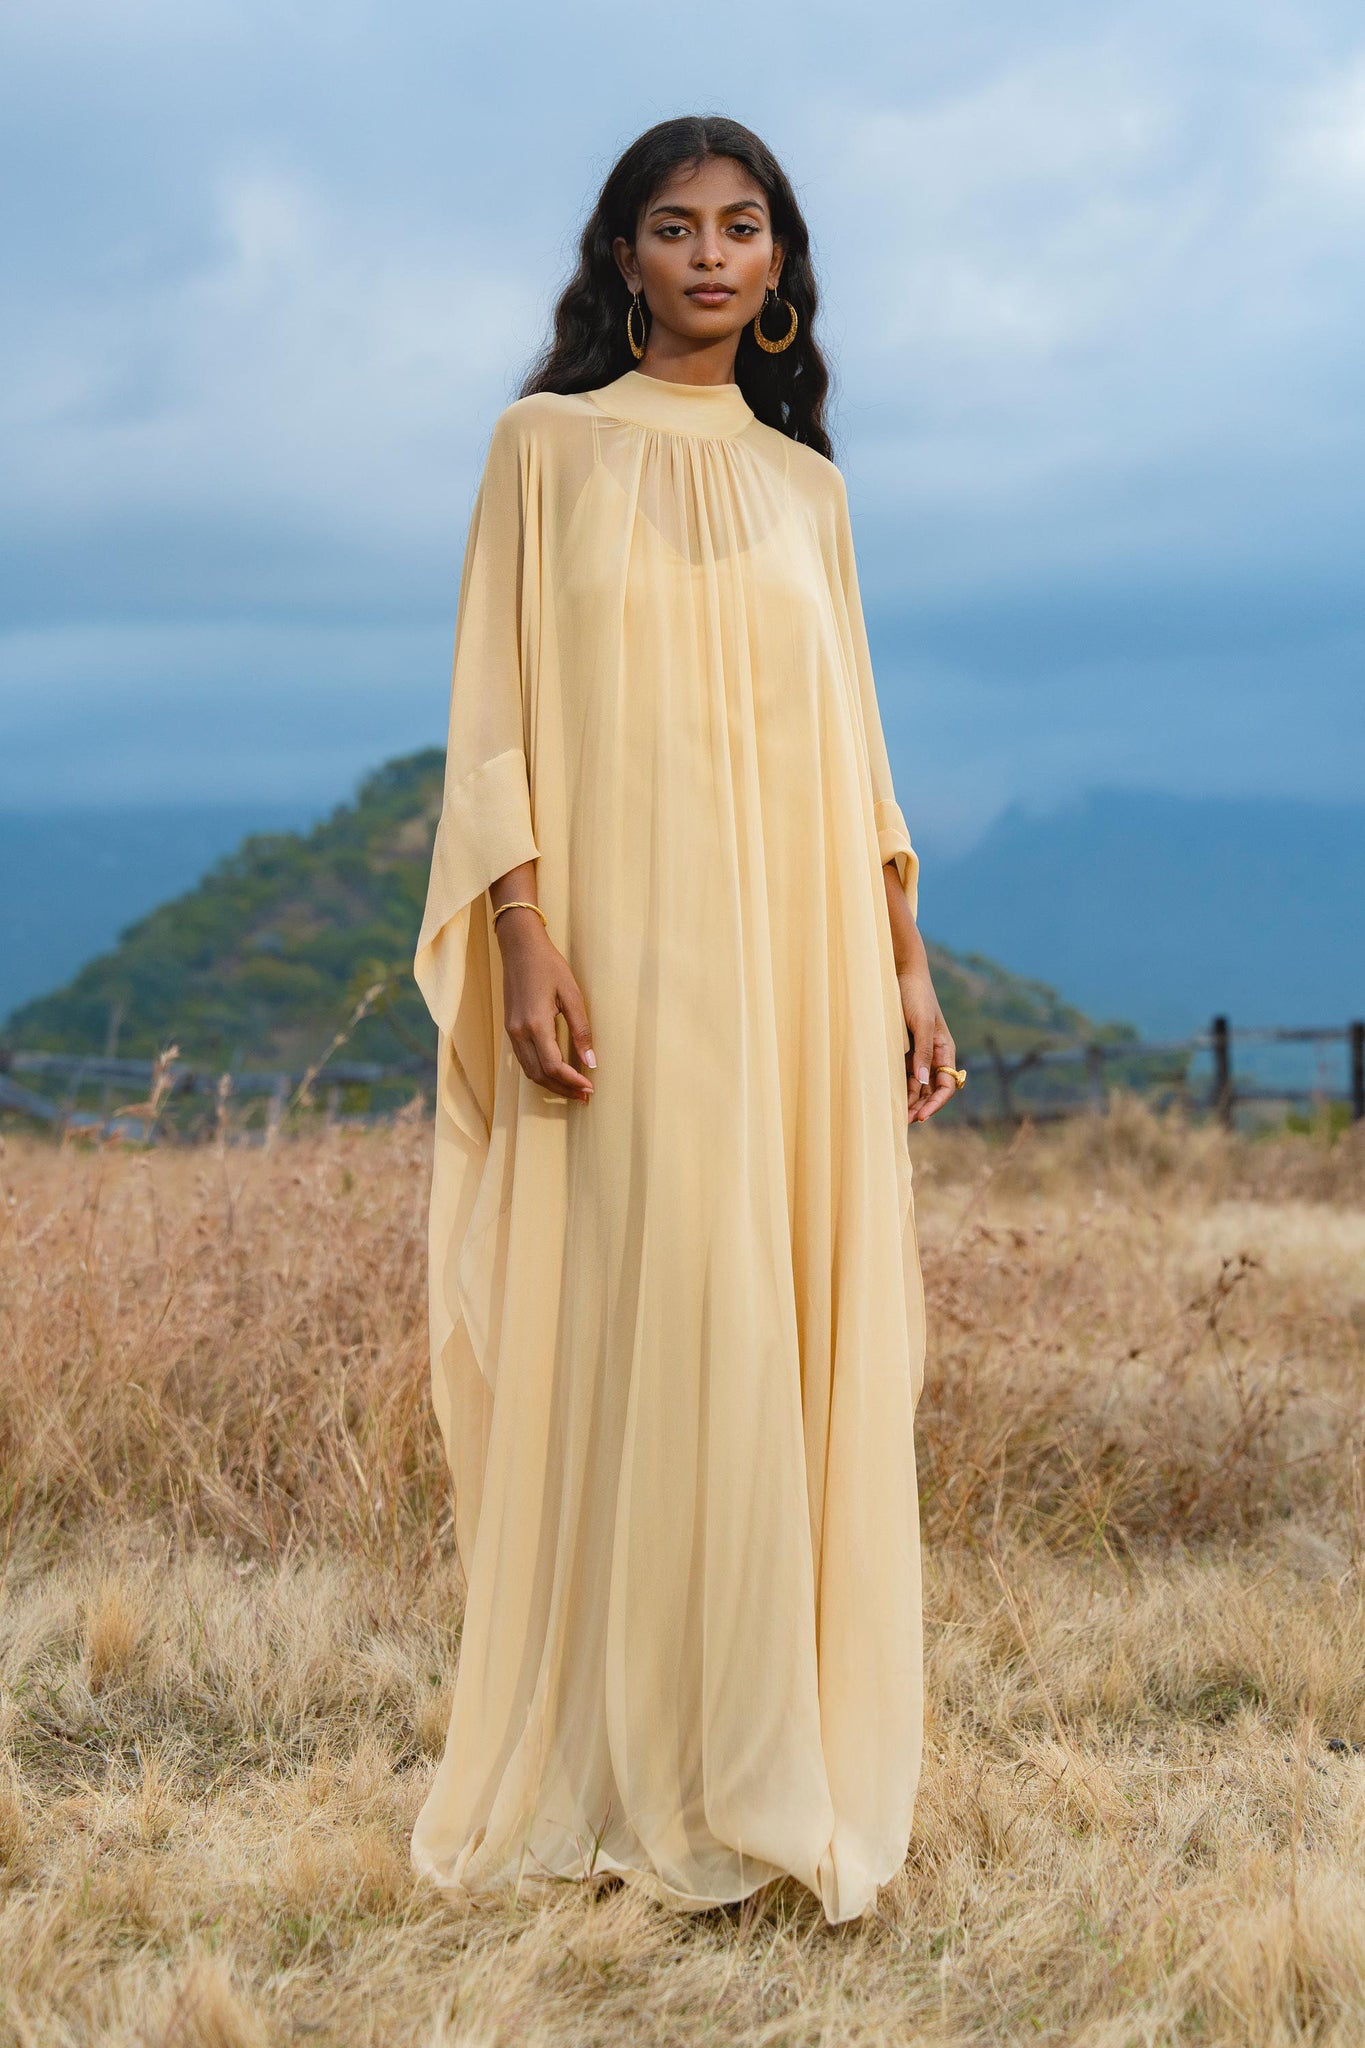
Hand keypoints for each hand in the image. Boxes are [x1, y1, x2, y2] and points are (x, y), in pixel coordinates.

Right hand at [495, 907, 595, 1103]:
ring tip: (574, 1088)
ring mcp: (512, 1032)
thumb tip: (592, 1061)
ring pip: (529, 1072)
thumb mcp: (572, 995)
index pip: (553, 1066)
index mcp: (536, 1024)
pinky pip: (524, 1060)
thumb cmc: (549, 966)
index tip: (590, 1087)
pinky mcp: (510, 1029)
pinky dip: (541, 1072)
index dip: (572, 1081)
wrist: (520, 948)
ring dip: (551, 1084)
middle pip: (540, 1075)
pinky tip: (557, 1073)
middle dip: (563, 1089)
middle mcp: (519, 1033)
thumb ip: (582, 1030)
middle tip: (585, 1095)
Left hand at [880, 867, 957, 1123]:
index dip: (935, 1103)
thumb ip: (922, 1054)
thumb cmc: (914, 995)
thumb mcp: (919, 1024)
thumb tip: (923, 1084)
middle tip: (899, 1123)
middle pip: (929, 1089)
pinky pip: (902, 1072)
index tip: (920, 1117)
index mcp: (944, 1049)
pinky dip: (896, 1085)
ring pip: (915, 1084)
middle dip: (917, 1106)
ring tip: (890, 1115)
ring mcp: (917, 1052)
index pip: (946, 1085)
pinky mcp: (902, 1047)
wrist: (900, 972)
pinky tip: (884, 1095)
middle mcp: (933, 1054)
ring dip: (906, 1099)